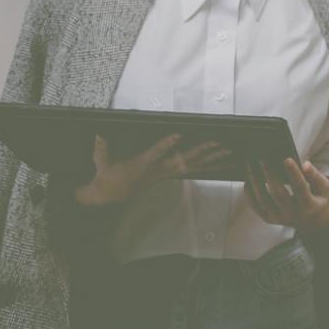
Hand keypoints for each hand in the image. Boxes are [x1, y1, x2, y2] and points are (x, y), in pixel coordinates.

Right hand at [73, 134, 229, 206]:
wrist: (112, 193)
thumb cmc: (109, 175)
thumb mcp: (101, 164)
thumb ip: (101, 150)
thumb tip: (98, 134)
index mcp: (142, 165)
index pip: (155, 153)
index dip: (166, 145)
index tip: (178, 135)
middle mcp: (159, 170)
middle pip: (184, 160)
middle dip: (202, 151)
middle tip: (218, 142)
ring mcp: (167, 173)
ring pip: (194, 166)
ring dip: (213, 158)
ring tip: (230, 151)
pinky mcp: (171, 174)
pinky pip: (194, 170)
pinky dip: (211, 165)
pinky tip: (224, 162)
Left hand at [244, 158, 328, 232]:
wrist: (312, 221)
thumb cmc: (317, 198)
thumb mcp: (323, 188)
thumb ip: (315, 176)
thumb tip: (305, 164)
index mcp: (309, 206)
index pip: (300, 189)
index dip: (294, 174)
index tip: (286, 159)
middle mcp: (293, 215)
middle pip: (278, 195)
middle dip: (270, 176)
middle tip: (262, 159)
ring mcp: (279, 219)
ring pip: (264, 201)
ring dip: (256, 183)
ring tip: (250, 166)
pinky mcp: (269, 219)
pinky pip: (256, 207)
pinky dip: (249, 194)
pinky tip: (247, 180)